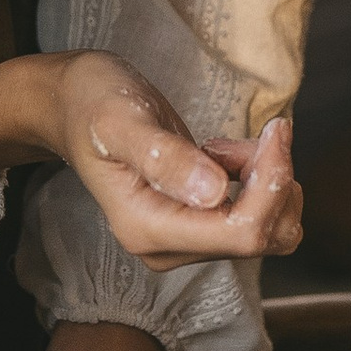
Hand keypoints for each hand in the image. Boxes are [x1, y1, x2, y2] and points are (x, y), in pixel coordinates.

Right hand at [51, 61, 304, 275]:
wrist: (74, 105)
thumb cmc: (93, 104)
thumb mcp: (122, 120)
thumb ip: (165, 157)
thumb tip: (215, 193)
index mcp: (148, 229)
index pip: (241, 233)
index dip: (272, 185)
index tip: (275, 130)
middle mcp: (168, 247)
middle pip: (260, 237)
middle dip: (275, 181)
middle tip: (262, 130)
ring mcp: (184, 239)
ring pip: (268, 232)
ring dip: (270, 183)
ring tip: (230, 144)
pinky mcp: (198, 225)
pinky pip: (256, 219)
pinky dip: (260, 182)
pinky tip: (226, 154)